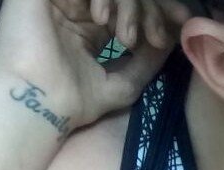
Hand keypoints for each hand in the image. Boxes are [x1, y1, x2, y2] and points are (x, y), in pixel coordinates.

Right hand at [0, 0, 190, 131]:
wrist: (40, 104)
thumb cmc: (75, 102)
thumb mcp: (124, 84)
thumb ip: (146, 62)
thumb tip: (172, 41)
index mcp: (89, 27)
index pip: (129, 8)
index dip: (157, 11)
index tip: (183, 20)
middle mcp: (74, 9)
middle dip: (149, 9)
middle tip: (157, 36)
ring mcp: (59, 0)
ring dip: (128, 6)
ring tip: (126, 38)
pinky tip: (102, 20)